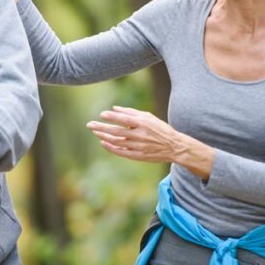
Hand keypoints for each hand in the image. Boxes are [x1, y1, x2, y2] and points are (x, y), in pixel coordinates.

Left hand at [85, 105, 212, 179]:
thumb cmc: (160, 129)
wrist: (174, 147)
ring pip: (117, 141)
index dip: (112, 117)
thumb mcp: (148, 117)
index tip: (101, 114)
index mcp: (143, 123)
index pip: (124, 119)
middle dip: (101, 128)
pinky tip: (103, 143)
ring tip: (95, 132)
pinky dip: (111, 148)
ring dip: (104, 137)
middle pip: (116, 131)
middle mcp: (140, 135)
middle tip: (90, 125)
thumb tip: (114, 109)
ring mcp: (138, 146)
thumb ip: (131, 112)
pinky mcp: (138, 156)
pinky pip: (121, 152)